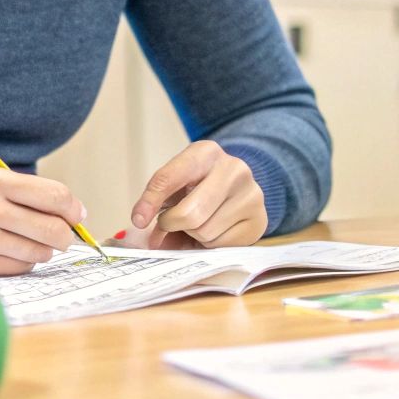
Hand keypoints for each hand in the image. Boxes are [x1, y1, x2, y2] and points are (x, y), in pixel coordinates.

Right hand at [0, 168, 84, 274]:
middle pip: (55, 228)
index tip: (77, 216)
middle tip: (60, 238)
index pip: (55, 195)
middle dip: (64, 236)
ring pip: (40, 252)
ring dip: (39, 251)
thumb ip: (18, 193)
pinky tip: (5, 255)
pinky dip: (21, 264)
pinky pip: (20, 268)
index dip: (73, 209)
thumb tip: (68, 209)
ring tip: (22, 243)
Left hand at [128, 141, 266, 248]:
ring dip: (193, 235)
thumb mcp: (177, 185)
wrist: (239, 187)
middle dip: (172, 224)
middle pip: (189, 214)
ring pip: (205, 232)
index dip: (150, 201)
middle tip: (168, 224)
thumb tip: (152, 242)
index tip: (139, 220)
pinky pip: (222, 246)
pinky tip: (216, 230)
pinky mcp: (259, 220)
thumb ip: (160, 206)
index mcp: (206, 152)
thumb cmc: (199, 186)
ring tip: (199, 222)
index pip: (169, 178)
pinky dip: (211, 244)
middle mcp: (233, 169)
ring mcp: (251, 194)